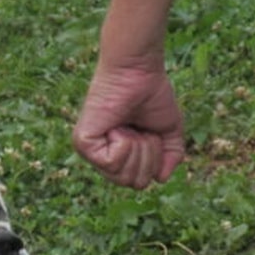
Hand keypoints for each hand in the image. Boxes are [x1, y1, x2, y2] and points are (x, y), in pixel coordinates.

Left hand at [72, 60, 184, 188]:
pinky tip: (116, 126)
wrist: (138, 71)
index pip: (140, 183)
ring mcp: (91, 152)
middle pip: (134, 183)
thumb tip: (160, 179)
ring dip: (137, 148)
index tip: (149, 133)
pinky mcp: (83, 143)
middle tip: (139, 129)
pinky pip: (111, 163)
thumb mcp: (168, 130)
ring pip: (123, 176)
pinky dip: (123, 144)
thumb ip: (171, 156)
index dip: (154, 161)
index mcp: (119, 156)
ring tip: (127, 126)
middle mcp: (103, 157)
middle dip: (147, 156)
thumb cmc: (151, 94)